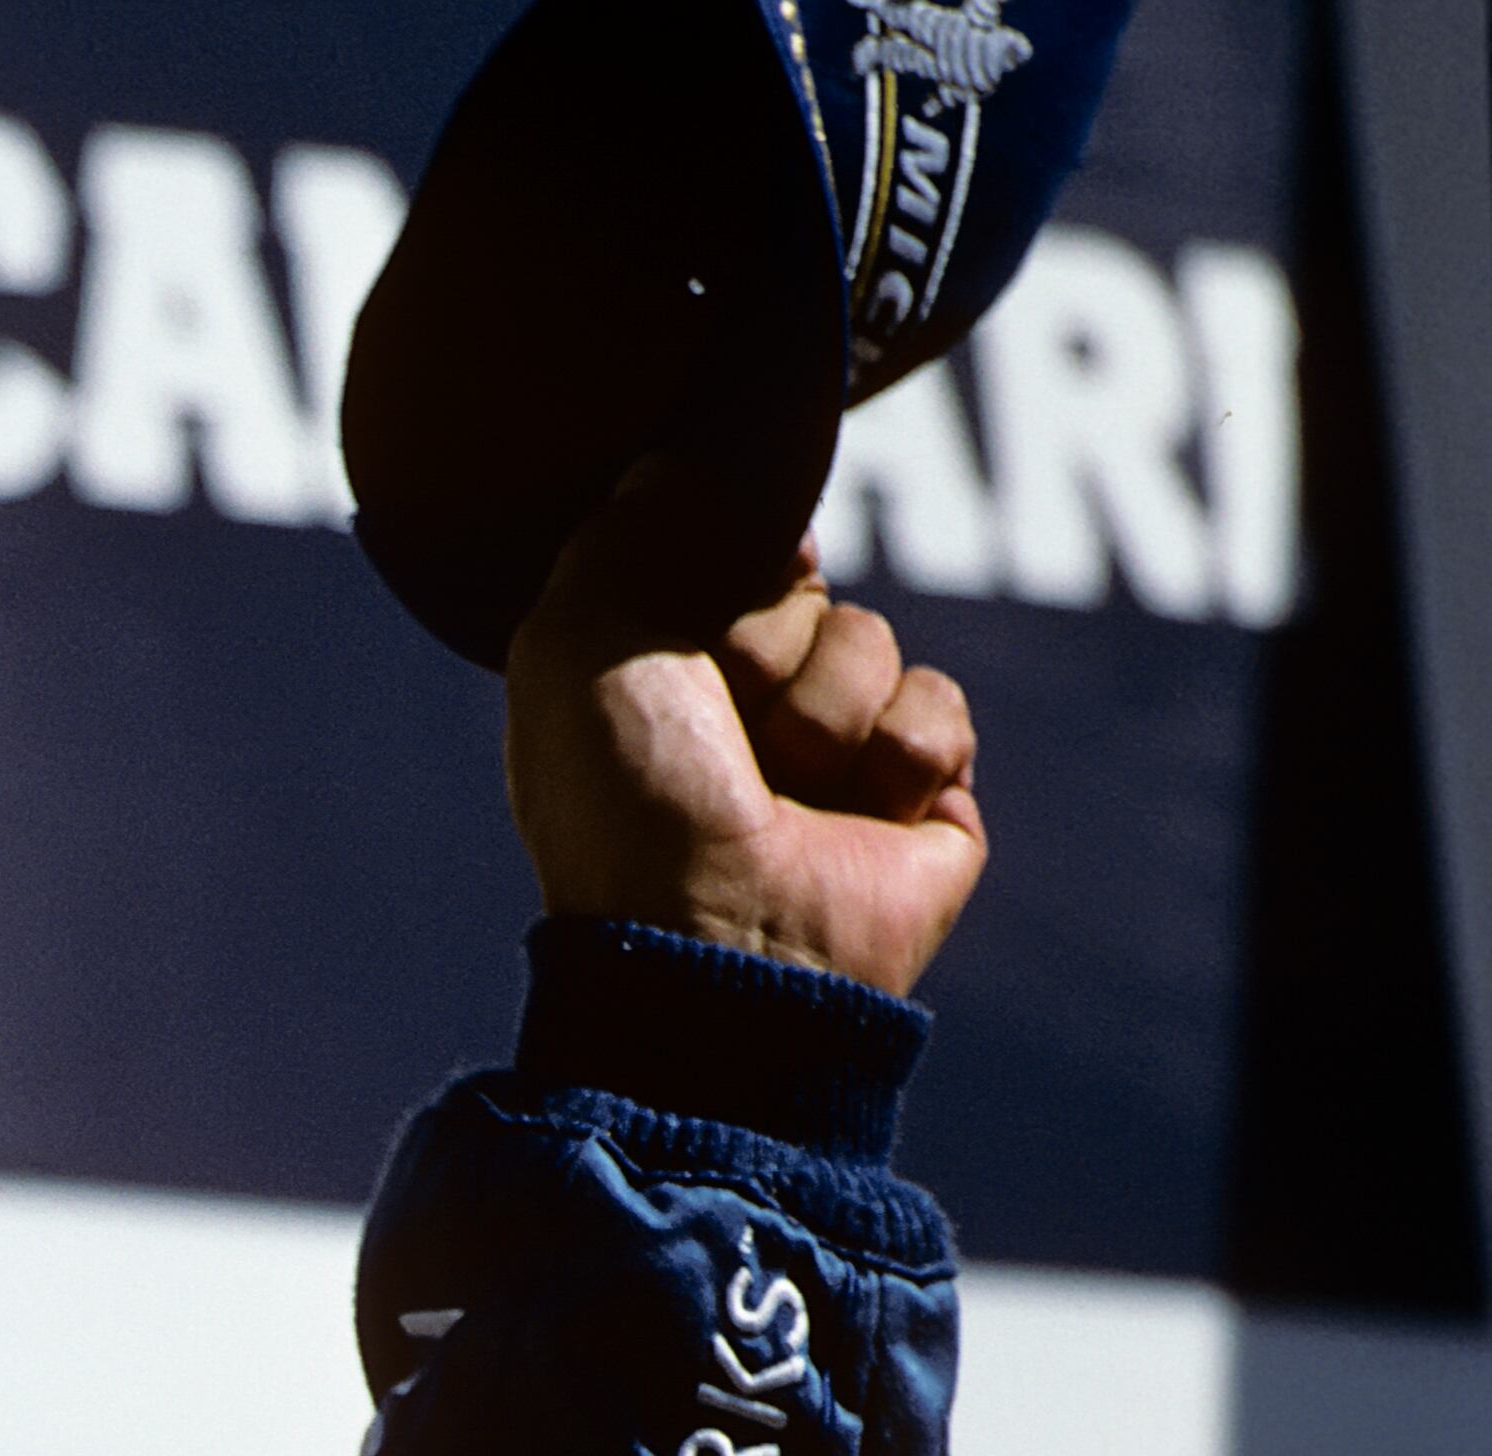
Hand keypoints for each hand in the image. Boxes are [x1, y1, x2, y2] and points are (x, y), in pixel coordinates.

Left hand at [503, 467, 988, 1000]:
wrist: (725, 937)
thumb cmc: (632, 802)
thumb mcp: (580, 643)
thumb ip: (622, 532)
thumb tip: (677, 456)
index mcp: (645, 676)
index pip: (717, 556)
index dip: (725, 561)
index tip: (715, 594)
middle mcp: (736, 710)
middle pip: (799, 587)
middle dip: (769, 639)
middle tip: (730, 720)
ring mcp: (830, 751)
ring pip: (871, 640)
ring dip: (828, 706)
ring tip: (788, 786)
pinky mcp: (917, 791)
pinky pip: (936, 704)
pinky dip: (899, 752)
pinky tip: (858, 814)